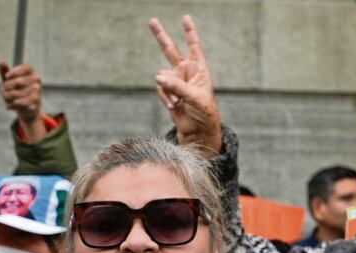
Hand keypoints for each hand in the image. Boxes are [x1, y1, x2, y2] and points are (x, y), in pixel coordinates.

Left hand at [0, 62, 45, 141]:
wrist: (26, 109)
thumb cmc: (16, 91)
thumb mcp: (9, 80)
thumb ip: (5, 71)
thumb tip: (0, 61)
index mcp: (30, 71)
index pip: (24, 68)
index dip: (14, 72)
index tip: (6, 77)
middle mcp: (36, 79)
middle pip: (18, 81)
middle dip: (7, 87)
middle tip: (3, 91)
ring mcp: (37, 90)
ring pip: (17, 93)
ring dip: (7, 97)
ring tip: (6, 99)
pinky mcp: (36, 101)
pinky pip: (19, 102)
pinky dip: (12, 105)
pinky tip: (11, 105)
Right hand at [149, 15, 221, 152]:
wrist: (198, 130)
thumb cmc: (204, 113)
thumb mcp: (195, 98)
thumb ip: (177, 86)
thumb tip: (158, 78)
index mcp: (199, 69)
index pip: (193, 46)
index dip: (189, 32)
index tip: (185, 18)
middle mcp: (186, 72)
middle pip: (170, 50)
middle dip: (160, 36)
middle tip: (151, 20)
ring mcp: (176, 81)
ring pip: (161, 76)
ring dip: (168, 89)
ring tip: (179, 102)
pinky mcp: (168, 91)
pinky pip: (159, 88)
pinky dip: (165, 97)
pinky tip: (174, 106)